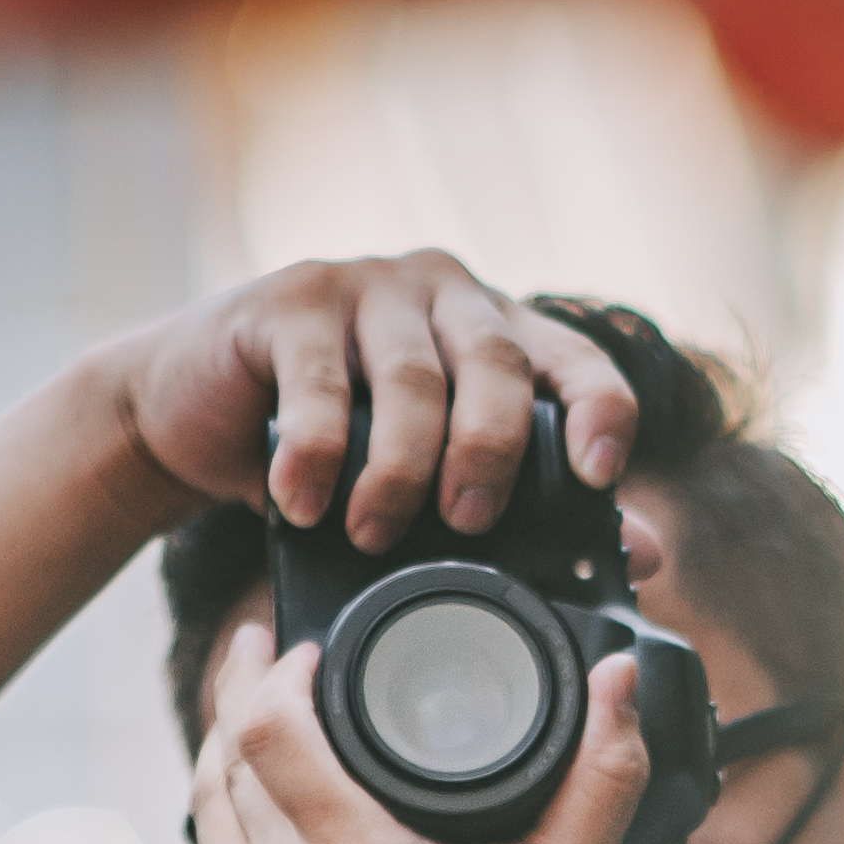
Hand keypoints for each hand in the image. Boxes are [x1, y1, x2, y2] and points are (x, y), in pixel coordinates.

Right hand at [118, 253, 638, 542]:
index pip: (578, 359)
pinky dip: (315, 455)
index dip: (599, 412)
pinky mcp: (289, 301)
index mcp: (498, 331)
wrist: (198, 412)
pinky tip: (302, 504)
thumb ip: (533, 508)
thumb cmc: (333, 450)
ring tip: (372, 534)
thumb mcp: (431, 479)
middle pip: (495, 366)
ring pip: (410, 377)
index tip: (600, 476)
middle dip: (489, 452)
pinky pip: (317, 383)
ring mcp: (366, 286)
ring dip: (398, 469)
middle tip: (468, 523)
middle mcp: (443, 292)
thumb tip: (645, 557)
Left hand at [195, 613, 658, 843]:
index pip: (268, 730)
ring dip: (228, 756)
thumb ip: (598, 780)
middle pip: (225, 759)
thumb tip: (622, 682)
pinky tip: (271, 817)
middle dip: (243, 694)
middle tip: (267, 653)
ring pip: (211, 815)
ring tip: (256, 715)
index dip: (274, 671)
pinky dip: (241, 835)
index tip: (303, 650)